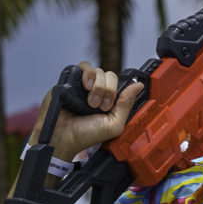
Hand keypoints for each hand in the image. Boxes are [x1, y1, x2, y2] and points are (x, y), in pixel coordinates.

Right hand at [28, 61, 144, 161]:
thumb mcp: (114, 124)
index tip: (108, 107)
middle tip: (99, 106)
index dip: (116, 93)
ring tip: (90, 102)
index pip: (119, 84)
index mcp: (108, 100)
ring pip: (98, 71)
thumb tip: (138, 85)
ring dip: (97, 86)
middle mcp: (97, 91)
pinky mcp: (71, 80)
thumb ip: (126, 104)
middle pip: (110, 75)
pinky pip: (83, 66)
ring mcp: (84, 85)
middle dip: (107, 91)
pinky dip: (87, 75)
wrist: (64, 137)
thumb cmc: (86, 134)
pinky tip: (85, 88)